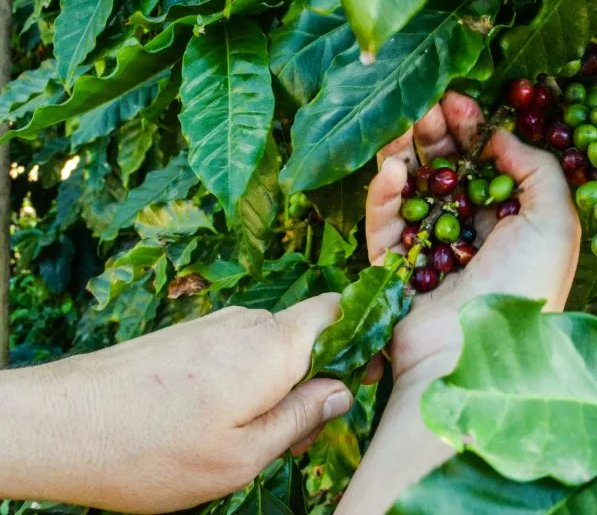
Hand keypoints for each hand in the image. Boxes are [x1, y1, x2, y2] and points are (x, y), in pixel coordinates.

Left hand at [0, 294, 352, 513]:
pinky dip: (243, 380)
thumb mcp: (243, 456)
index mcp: (274, 346)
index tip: (365, 376)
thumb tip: (341, 391)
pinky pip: (236, 349)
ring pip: (270, 346)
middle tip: (296, 435)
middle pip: (307, 334)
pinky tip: (213, 421)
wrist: (59, 424)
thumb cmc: (152, 450)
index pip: (341, 310)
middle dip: (315, 377)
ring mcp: (212, 324)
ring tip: (247, 436)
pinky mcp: (185, 336)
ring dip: (276, 383)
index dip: (364, 337)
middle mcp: (247, 322)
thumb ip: (302, 418)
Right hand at [365, 91, 580, 380]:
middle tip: (427, 107)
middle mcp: (471, 239)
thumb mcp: (556, 220)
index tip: (458, 100)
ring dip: (407, 154)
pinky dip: (384, 193)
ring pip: (412, 191)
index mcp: (513, 228)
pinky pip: (384, 222)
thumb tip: (501, 136)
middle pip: (447, 174)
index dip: (474, 132)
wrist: (473, 356)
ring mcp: (430, 254)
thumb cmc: (524, 287)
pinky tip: (391, 168)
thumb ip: (537, 168)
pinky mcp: (393, 269)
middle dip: (438, 137)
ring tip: (405, 127)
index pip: (488, 168)